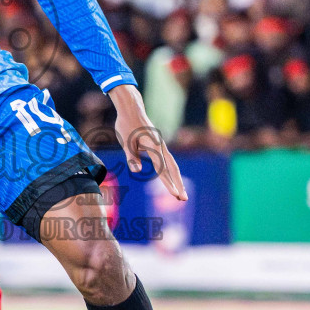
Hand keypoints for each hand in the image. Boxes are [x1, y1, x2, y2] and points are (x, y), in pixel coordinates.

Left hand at [109, 84, 187, 201]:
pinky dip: (172, 171)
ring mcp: (161, 146)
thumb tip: (137, 171)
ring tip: (180, 193)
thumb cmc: (127, 125)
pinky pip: (168, 160)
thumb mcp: (126, 142)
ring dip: (177, 179)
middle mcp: (161, 146)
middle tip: (183, 199)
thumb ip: (132, 157)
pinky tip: (171, 178)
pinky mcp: (158, 145)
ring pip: (173, 165)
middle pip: (173, 169)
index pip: (162, 169)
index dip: (168, 184)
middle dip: (178, 184)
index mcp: (154, 147)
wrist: (131, 109)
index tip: (175, 195)